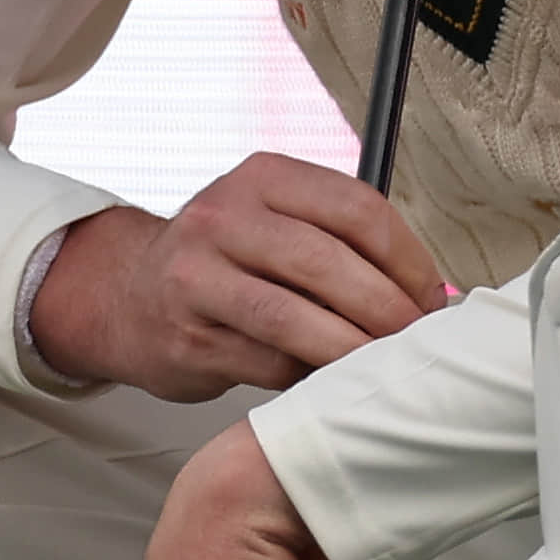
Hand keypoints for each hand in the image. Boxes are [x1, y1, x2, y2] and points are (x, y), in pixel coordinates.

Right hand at [26, 154, 451, 399]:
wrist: (128, 298)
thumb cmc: (224, 263)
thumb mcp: (271, 221)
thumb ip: (339, 241)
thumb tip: (430, 294)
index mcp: (261, 177)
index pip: (355, 208)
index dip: (407, 259)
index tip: (431, 297)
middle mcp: (223, 218)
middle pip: (329, 264)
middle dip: (387, 310)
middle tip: (417, 341)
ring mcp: (197, 278)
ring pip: (296, 319)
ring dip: (353, 350)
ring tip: (385, 368)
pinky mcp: (189, 338)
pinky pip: (268, 363)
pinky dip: (310, 377)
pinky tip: (332, 382)